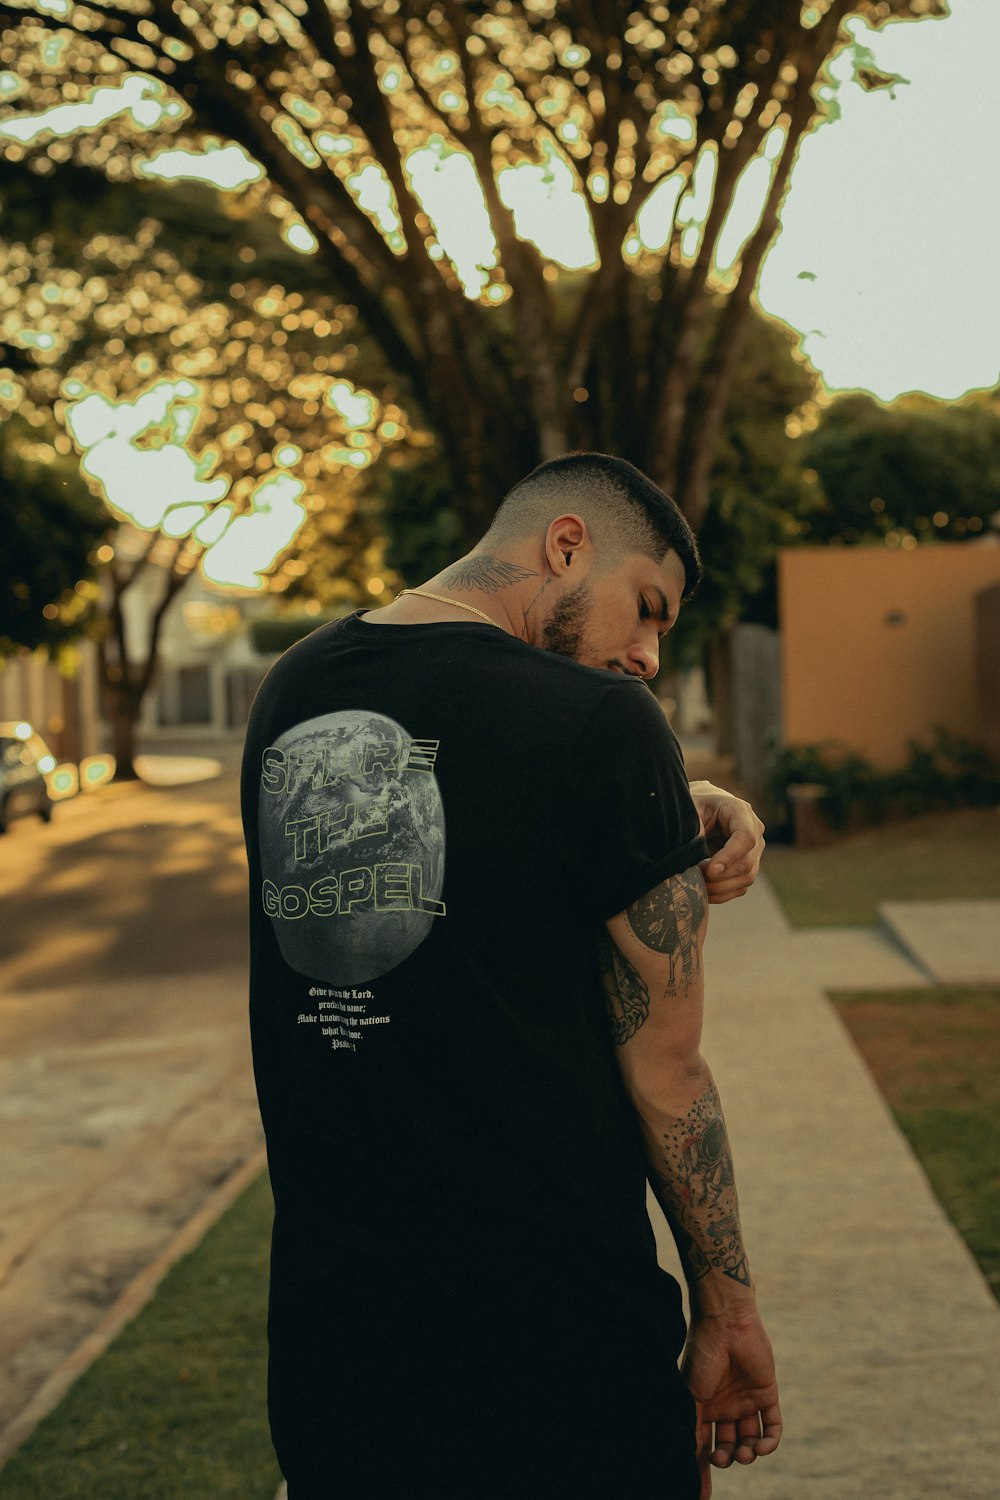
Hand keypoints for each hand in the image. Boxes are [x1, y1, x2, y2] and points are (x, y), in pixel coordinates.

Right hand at [682, 1309, 781, 1496]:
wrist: (726, 1323)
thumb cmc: (703, 1355)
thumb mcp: (691, 1395)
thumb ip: (692, 1427)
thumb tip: (688, 1459)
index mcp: (703, 1406)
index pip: (704, 1444)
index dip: (704, 1468)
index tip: (702, 1493)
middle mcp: (725, 1406)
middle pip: (728, 1445)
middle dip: (726, 1458)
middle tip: (722, 1457)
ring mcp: (746, 1401)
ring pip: (750, 1440)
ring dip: (748, 1454)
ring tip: (743, 1452)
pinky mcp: (767, 1394)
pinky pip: (773, 1427)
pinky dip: (770, 1443)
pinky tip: (762, 1448)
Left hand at [688, 781, 764, 903]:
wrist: (704, 809)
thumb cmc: (695, 807)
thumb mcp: (691, 809)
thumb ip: (694, 827)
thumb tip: (694, 854)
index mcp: (740, 811)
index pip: (745, 837)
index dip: (729, 857)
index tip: (709, 871)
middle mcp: (755, 830)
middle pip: (747, 862)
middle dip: (720, 876)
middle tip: (694, 877)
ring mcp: (755, 850)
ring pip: (747, 877)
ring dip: (720, 887)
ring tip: (696, 884)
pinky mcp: (749, 866)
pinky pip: (741, 887)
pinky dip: (722, 894)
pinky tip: (704, 891)